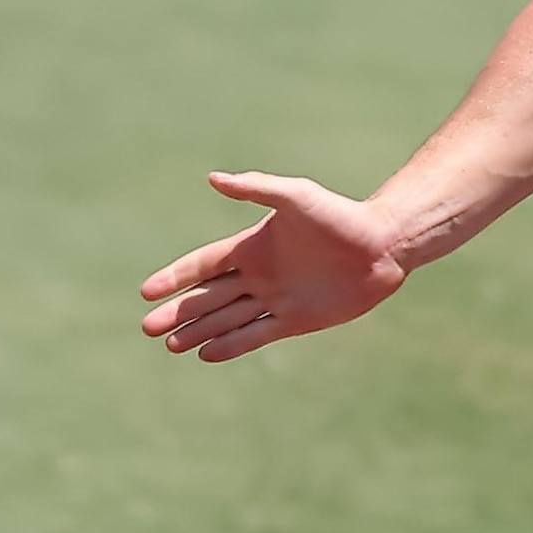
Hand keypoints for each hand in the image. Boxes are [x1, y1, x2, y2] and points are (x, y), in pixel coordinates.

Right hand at [138, 172, 414, 360]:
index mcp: (252, 245)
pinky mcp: (297, 320)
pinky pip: (257, 334)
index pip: (202, 265)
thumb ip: (257, 187)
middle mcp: (259, 274)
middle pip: (208, 296)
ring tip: (171, 344)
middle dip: (178, 312)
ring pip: (227, 319)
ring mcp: (276, 298)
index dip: (175, 277)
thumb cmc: (340, 216)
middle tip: (148, 328)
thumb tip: (214, 178)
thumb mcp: (297, 196)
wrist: (384, 245)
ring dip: (199, 330)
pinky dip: (232, 345)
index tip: (147, 292)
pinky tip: (207, 353)